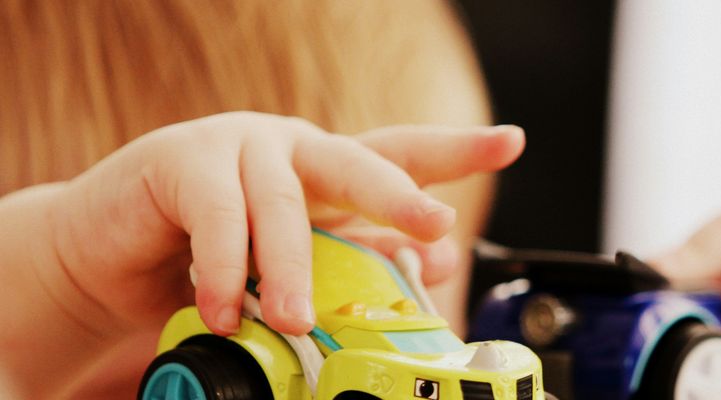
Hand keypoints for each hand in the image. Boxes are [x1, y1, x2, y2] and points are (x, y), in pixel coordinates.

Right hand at [37, 110, 520, 337]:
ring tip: (299, 319)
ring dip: (295, 269)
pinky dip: (225, 270)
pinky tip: (226, 310)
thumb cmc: (209, 260)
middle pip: (359, 162)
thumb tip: (426, 268)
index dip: (457, 149)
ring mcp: (238, 146)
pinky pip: (217, 218)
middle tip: (433, 224)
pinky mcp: (180, 161)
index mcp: (326, 169)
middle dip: (400, 194)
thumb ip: (350, 260)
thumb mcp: (290, 266)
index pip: (400, 153)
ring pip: (285, 204)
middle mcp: (292, 148)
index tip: (512, 142)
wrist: (106, 258)